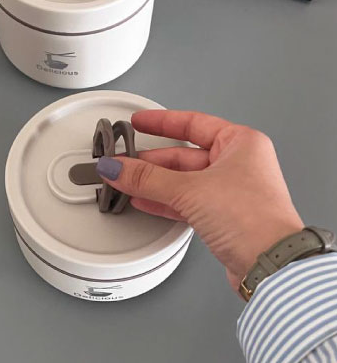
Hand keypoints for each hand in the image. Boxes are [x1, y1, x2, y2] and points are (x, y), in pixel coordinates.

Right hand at [95, 110, 303, 292]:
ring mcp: (230, 191)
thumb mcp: (191, 189)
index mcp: (240, 143)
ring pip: (183, 180)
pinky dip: (164, 200)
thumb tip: (118, 167)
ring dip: (154, 182)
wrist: (270, 266)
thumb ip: (148, 178)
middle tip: (124, 161)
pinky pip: (186, 200)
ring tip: (127, 180)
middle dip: (151, 160)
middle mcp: (237, 164)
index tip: (139, 122)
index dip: (162, 122)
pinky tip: (144, 200)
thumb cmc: (254, 219)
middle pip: (183, 155)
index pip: (193, 123)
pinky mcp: (223, 215)